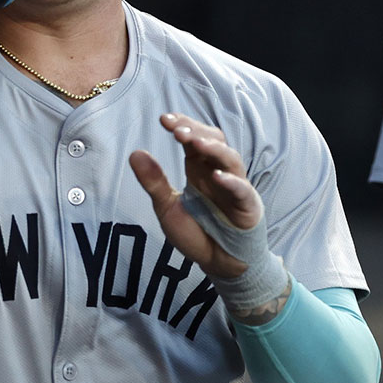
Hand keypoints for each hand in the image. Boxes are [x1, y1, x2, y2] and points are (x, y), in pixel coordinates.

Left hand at [130, 113, 262, 278]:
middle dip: (196, 132)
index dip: (182, 125)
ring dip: (213, 149)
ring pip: (230, 159)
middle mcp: (217, 172)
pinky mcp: (248, 206)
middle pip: (213, 141)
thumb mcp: (167, 206)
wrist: (218, 263)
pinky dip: (231, 182)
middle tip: (177, 130)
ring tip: (195, 144)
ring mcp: (235, 187)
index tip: (164, 119)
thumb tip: (135, 153)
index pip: (193, 138)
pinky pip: (242, 190)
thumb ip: (154, 182)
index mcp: (198, 169)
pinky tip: (217, 177)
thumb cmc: (195, 232)